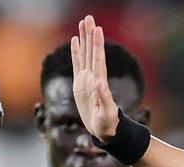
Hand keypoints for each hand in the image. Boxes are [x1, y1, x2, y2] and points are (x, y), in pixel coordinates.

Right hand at [71, 15, 119, 140]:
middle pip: (91, 52)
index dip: (98, 45)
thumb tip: (99, 83)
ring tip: (83, 22)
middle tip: (89, 17)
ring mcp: (86, 79)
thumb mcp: (107, 114)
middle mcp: (94, 77)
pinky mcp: (80, 84)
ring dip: (84, 38)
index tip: (98, 30)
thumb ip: (104, 99)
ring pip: (85, 54)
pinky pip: (77, 64)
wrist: (105, 130)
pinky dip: (76, 52)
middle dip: (90, 35)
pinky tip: (76, 40)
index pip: (98, 60)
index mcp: (99, 83)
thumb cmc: (107, 124)